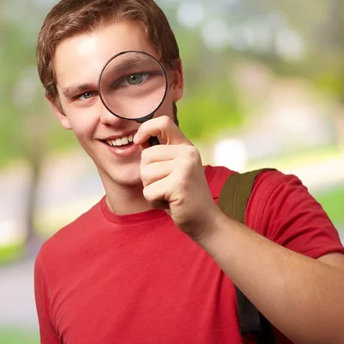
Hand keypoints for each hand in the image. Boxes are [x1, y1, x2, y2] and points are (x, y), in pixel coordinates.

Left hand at [134, 116, 221, 241]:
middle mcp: (187, 154)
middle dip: (147, 176)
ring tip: (169, 195)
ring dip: (151, 190)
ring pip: (145, 174)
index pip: (163, 122)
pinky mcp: (179, 184)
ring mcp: (184, 168)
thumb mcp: (175, 171)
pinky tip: (170, 203)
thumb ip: (161, 156)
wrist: (205, 221)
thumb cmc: (184, 197)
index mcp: (186, 147)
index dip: (145, 129)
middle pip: (146, 156)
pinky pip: (149, 191)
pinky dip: (154, 202)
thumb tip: (139, 140)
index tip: (138, 142)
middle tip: (166, 187)